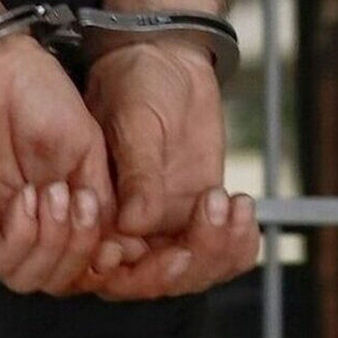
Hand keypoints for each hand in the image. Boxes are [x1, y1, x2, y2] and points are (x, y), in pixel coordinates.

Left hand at [0, 32, 116, 295]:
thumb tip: (120, 248)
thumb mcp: (91, 155)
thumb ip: (104, 204)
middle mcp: (27, 228)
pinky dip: (22, 237)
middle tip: (87, 206)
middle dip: (82, 252)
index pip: (82, 266)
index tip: (125, 242)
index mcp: (59, 215)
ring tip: (57, 194)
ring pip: (28, 278)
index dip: (105, 263)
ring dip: (54, 244)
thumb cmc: (40, 98)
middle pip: (58, 280)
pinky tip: (29, 198)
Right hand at [81, 39, 260, 298]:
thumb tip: (132, 223)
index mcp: (94, 210)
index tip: (172, 252)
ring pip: (192, 271)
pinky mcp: (198, 215)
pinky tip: (243, 208)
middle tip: (210, 221)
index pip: (107, 269)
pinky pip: (222, 251)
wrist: (168, 56)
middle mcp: (125, 228)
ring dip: (219, 251)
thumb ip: (136, 171)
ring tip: (231, 204)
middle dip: (189, 263)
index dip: (138, 273)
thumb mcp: (135, 121)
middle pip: (155, 280)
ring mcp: (164, 224)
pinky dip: (239, 243)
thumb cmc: (135, 79)